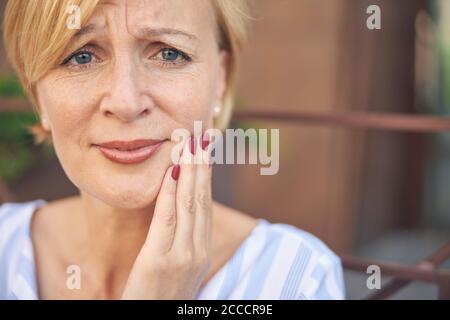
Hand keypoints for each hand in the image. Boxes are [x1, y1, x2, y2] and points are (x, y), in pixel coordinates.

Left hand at [122, 134, 212, 298]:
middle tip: (202, 132)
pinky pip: (167, 219)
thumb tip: (178, 212)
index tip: (205, 148)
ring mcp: (182, 255)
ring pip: (189, 203)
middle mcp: (197, 249)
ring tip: (190, 141)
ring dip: (190, 169)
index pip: (205, 204)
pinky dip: (171, 192)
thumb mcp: (177, 267)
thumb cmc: (159, 296)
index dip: (206, 174)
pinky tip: (172, 169)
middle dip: (202, 163)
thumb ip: (180, 240)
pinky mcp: (161, 261)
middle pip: (201, 198)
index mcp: (200, 249)